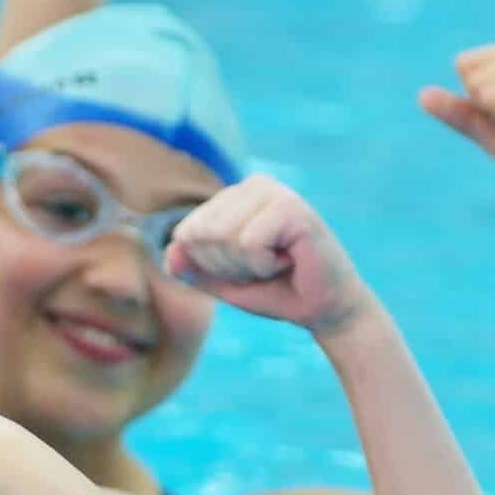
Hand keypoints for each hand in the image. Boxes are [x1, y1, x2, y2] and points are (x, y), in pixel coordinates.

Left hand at [163, 175, 370, 336]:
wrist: (326, 310)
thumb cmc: (277, 291)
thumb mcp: (224, 282)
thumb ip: (193, 267)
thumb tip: (168, 254)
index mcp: (233, 196)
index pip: (186, 233)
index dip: (212, 266)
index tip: (247, 269)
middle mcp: (252, 185)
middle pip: (200, 234)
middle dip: (227, 266)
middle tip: (264, 268)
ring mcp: (273, 191)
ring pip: (221, 237)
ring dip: (246, 267)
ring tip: (277, 263)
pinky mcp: (290, 206)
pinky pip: (248, 243)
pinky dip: (264, 265)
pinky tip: (289, 260)